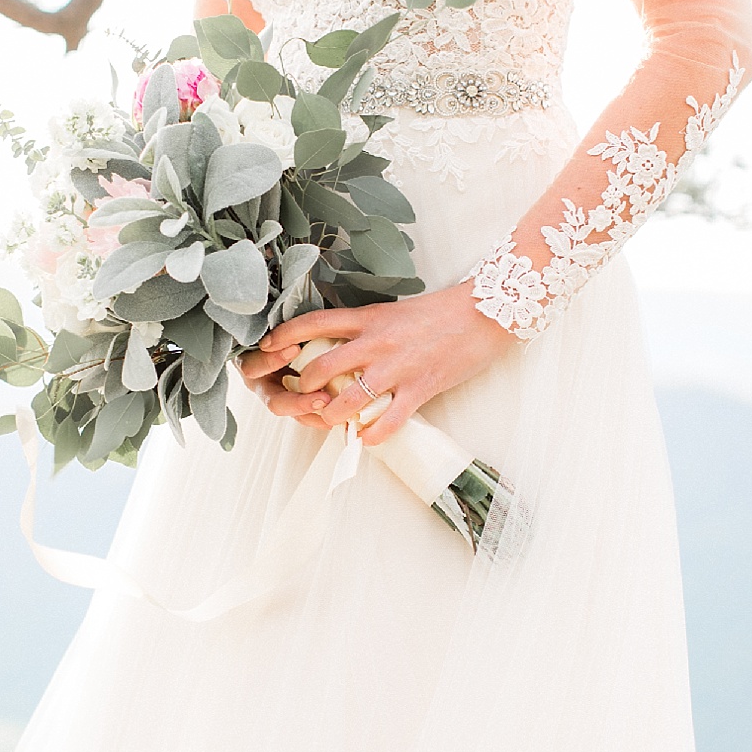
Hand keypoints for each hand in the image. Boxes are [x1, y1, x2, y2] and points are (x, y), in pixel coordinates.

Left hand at [236, 281, 515, 445]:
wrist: (484, 313)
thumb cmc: (439, 313)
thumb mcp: (393, 312)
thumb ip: (365, 328)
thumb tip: (338, 343)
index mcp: (368, 318)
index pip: (313, 324)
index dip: (284, 337)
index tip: (267, 349)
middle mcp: (376, 343)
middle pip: (321, 369)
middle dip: (302, 388)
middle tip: (300, 396)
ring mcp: (397, 368)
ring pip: (348, 400)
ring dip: (331, 416)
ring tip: (330, 420)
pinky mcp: (420, 389)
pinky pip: (388, 421)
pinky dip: (372, 435)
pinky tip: (365, 439)